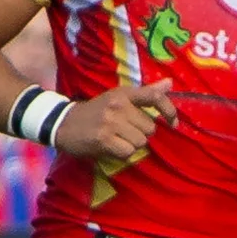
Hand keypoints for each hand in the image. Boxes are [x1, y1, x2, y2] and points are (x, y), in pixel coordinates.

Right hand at [53, 83, 174, 160]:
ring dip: (131, 145)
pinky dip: (122, 154)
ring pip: (141, 142)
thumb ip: (145, 93)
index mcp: (123, 93)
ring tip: (116, 139)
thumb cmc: (95, 112)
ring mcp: (110, 122)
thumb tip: (169, 83)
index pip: (154, 97)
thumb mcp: (118, 98)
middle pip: (150, 128)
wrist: (62, 123)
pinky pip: (128, 152)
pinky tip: (111, 147)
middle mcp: (118, 105)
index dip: (169, 110)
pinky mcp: (103, 139)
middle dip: (141, 133)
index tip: (173, 123)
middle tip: (123, 131)